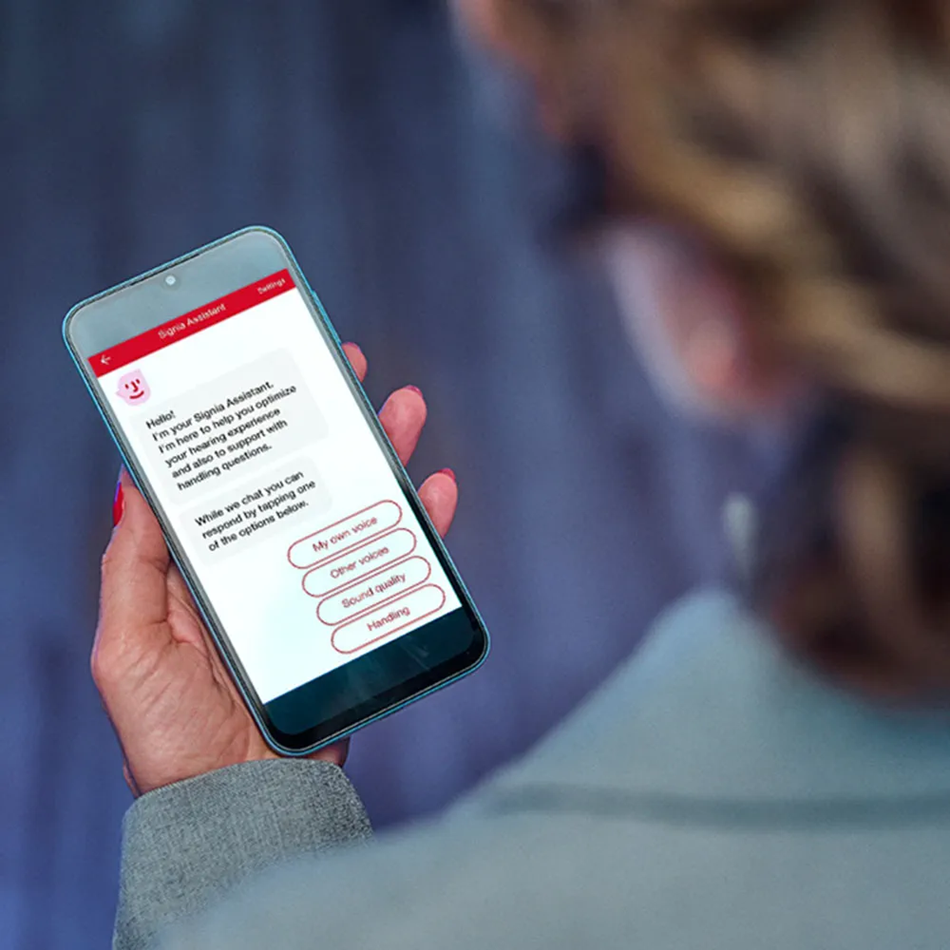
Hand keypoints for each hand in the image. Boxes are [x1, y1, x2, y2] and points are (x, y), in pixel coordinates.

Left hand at [93, 344, 458, 795]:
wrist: (240, 804)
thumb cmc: (169, 735)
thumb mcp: (128, 645)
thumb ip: (132, 566)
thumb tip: (138, 483)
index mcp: (206, 563)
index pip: (233, 476)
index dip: (250, 423)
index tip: (265, 372)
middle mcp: (263, 564)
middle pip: (301, 476)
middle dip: (325, 419)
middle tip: (344, 367)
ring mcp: (312, 587)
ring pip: (353, 504)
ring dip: (381, 453)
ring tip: (403, 407)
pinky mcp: (354, 616)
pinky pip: (395, 559)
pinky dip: (420, 522)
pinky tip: (436, 488)